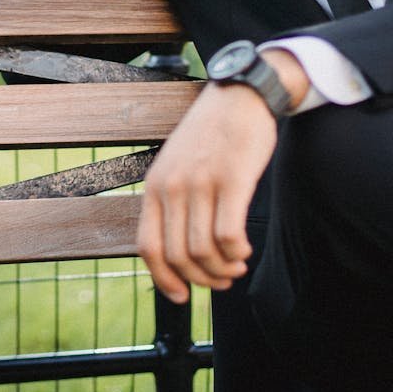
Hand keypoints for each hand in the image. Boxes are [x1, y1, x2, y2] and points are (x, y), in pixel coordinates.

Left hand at [138, 82, 277, 303]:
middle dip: (202, 279)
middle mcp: (173, 187)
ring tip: (236, 266)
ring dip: (223, 269)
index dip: (163, 280)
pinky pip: (228, 234)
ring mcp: (201, 183)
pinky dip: (236, 252)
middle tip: (221, 281)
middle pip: (179, 256)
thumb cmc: (212, 136)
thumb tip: (179, 253)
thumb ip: (172, 202)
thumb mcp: (177, 166)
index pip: (148, 248)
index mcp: (154, 186)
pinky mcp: (232, 179)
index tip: (182, 295)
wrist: (240, 95)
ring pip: (204, 250)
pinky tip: (244, 250)